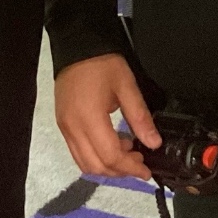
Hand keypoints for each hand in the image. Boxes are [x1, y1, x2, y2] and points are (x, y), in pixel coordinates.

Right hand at [55, 54, 160, 178]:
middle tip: (139, 162)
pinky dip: (95, 157)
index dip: (130, 168)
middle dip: (120, 171)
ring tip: (127, 153)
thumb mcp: (126, 85)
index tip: (146, 170)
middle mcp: (72, 128)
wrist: (76, 46)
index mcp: (89, 118)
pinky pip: (77, 152)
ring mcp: (65, 128)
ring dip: (107, 167)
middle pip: (96, 166)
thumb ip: (140, 116)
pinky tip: (111, 144)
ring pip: (84, 163)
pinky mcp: (63, 124)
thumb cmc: (102, 63)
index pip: (110, 156)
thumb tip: (154, 143)